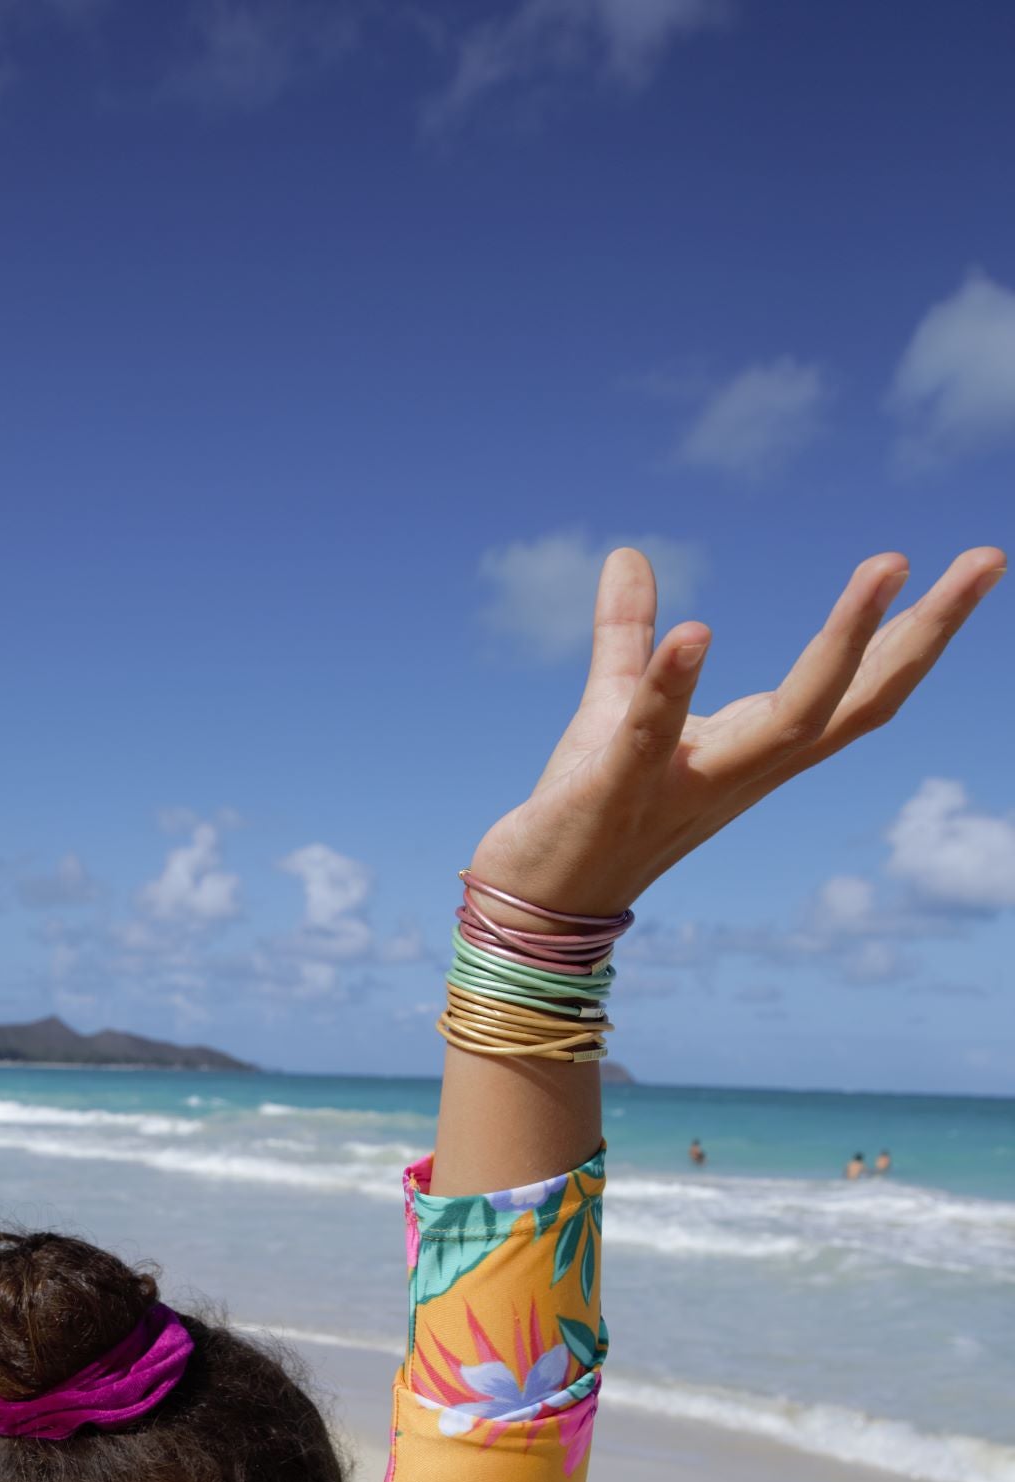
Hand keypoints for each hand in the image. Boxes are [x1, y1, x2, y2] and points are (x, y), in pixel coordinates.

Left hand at [469, 544, 1006, 916]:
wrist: (533, 906)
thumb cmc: (586, 809)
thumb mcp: (616, 709)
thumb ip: (627, 635)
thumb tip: (627, 553)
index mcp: (754, 750)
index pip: (858, 690)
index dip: (920, 633)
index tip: (979, 567)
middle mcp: (742, 772)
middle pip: (855, 703)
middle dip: (921, 634)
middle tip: (983, 561)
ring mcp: (687, 787)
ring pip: (788, 722)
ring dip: (841, 645)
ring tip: (885, 566)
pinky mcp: (617, 792)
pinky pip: (652, 735)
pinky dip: (673, 686)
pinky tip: (699, 630)